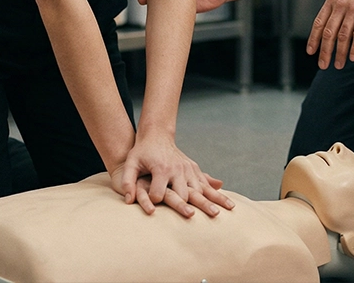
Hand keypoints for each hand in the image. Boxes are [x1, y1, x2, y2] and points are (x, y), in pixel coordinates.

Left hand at [111, 132, 234, 218]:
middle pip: (183, 193)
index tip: (151, 209)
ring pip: (200, 189)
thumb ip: (127, 180)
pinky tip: (226, 203)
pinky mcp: (194, 169)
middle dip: (187, 207)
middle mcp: (177, 170)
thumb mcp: (131, 163)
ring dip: (209, 201)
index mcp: (161, 169)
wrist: (157, 136)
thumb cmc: (141, 152)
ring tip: (218, 214)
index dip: (153, 202)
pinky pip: (206, 184)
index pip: (158, 193)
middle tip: (193, 218)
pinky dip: (216, 194)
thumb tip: (128, 200)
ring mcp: (188, 170)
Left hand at [307, 0, 353, 69]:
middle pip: (329, 32)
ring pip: (343, 36)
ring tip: (339, 65)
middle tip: (323, 66)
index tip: (311, 52)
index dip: (314, 39)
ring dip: (340, 53)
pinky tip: (353, 57)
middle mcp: (341, 4)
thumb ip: (337, 4)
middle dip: (325, 51)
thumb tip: (331, 22)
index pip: (319, 23)